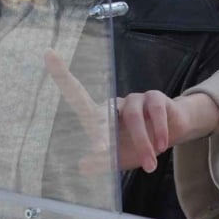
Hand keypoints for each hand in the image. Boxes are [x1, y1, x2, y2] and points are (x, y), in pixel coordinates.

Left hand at [45, 53, 218, 174]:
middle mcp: (114, 104)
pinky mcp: (155, 98)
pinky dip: (158, 131)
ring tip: (149, 165)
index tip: (47, 53)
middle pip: (103, 114)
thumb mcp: (118, 159)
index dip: (62, 74)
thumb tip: (82, 166)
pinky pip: (155, 113)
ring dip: (142, 144)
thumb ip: (101, 163)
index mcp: (99, 118)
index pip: (76, 95)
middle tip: (102, 152)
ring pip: (133, 118)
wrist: (170, 136)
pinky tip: (162, 145)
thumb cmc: (135, 147)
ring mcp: (135, 98)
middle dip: (103, 136)